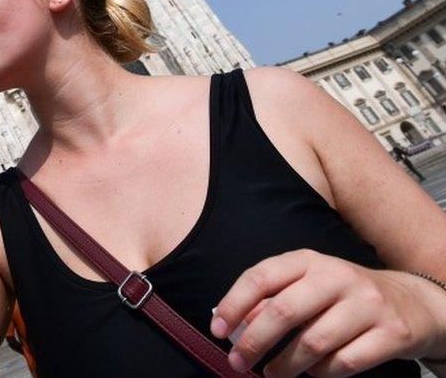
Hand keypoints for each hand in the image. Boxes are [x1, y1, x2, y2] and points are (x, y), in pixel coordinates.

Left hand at [211, 249, 444, 376]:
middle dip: (253, 341)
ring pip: (313, 342)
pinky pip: (344, 363)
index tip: (217, 330)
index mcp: (308, 260)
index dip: (234, 305)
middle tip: (237, 361)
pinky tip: (314, 372)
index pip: (261, 277)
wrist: (410, 301)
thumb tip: (233, 324)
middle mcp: (337, 276)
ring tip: (273, 374)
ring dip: (285, 365)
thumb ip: (272, 299)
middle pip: (283, 311)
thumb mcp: (306, 285)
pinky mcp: (391, 333)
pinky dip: (322, 373)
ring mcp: (367, 304)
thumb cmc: (341, 296)